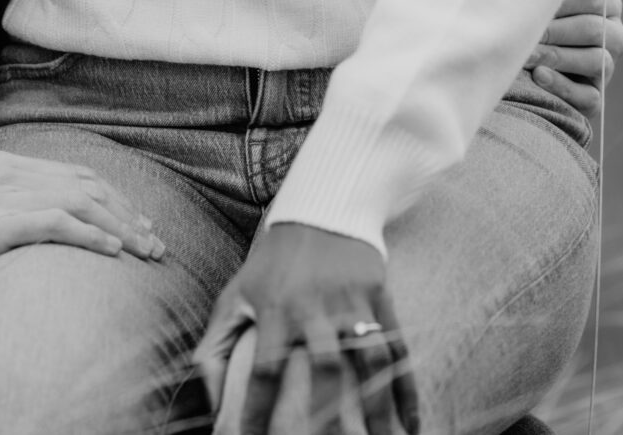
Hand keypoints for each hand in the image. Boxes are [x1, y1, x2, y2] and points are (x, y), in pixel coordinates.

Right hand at [0, 150, 167, 309]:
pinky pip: (57, 224)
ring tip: (145, 249)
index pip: (71, 173)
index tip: (136, 220)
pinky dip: (91, 235)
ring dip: (119, 226)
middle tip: (154, 239)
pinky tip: (113, 251)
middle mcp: (4, 172)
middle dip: (125, 211)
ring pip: (79, 201)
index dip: (111, 195)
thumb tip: (29, 222)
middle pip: (84, 184)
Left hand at [196, 221, 416, 434]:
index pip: (265, 371)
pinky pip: (399, 349)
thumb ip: (212, 349)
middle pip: (327, 369)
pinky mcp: (382, 298)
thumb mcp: (233, 296)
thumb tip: (209, 406)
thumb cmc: (270, 266)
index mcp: (276, 309)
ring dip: (380, 409)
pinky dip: (409, 389)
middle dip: (329, 418)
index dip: (258, 411)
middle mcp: (317, 307)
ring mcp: (354, 302)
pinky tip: (413, 424)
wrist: (321, 210)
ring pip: (372, 361)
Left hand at [525, 0, 622, 116]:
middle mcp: (615, 36)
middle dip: (557, 31)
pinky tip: (539, 75)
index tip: (531, 1)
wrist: (516, 57)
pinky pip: (589, 96)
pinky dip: (563, 86)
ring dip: (559, 57)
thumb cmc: (530, 14)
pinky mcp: (594, 99)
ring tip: (529, 54)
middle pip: (595, 30)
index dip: (563, 0)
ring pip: (598, 61)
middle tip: (526, 32)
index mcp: (608, 4)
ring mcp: (607, 69)